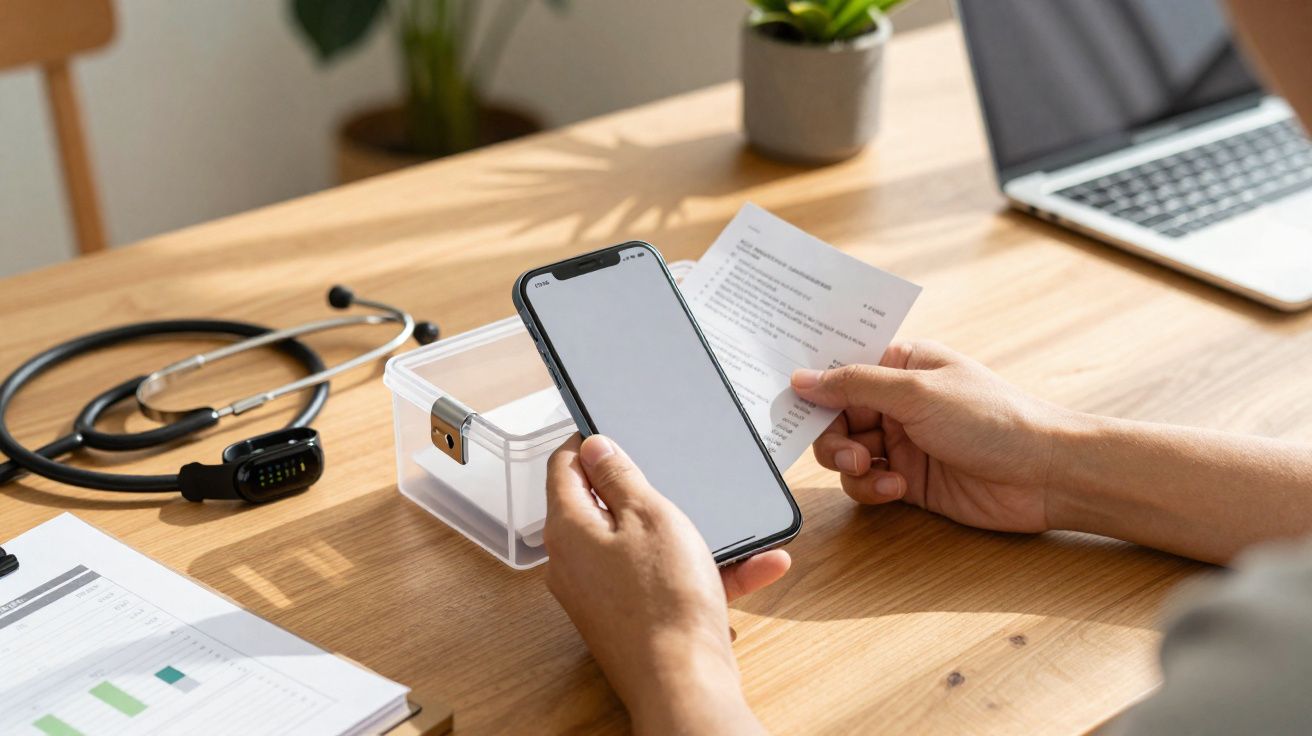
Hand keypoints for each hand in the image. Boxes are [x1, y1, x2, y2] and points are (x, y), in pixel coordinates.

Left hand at [544, 434, 788, 734]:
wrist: (684, 684)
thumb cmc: (665, 602)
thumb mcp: (650, 516)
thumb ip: (619, 477)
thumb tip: (594, 448)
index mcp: (568, 529)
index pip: (563, 466)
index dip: (589, 442)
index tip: (616, 430)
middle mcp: (575, 562)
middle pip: (602, 507)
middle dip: (645, 489)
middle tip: (678, 474)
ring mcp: (601, 594)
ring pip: (644, 546)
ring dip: (690, 533)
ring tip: (736, 526)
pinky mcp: (631, 619)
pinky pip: (665, 581)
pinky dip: (704, 570)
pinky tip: (756, 565)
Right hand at [791, 341, 1076, 533]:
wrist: (1045, 475)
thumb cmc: (993, 418)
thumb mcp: (917, 392)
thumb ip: (854, 385)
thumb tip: (801, 378)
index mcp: (901, 364)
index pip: (841, 367)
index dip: (814, 383)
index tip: (788, 401)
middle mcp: (898, 401)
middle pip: (834, 416)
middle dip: (832, 436)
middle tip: (848, 452)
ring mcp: (903, 441)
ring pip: (844, 453)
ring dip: (850, 465)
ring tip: (874, 470)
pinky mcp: (909, 480)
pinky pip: (867, 483)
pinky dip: (872, 487)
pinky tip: (897, 488)